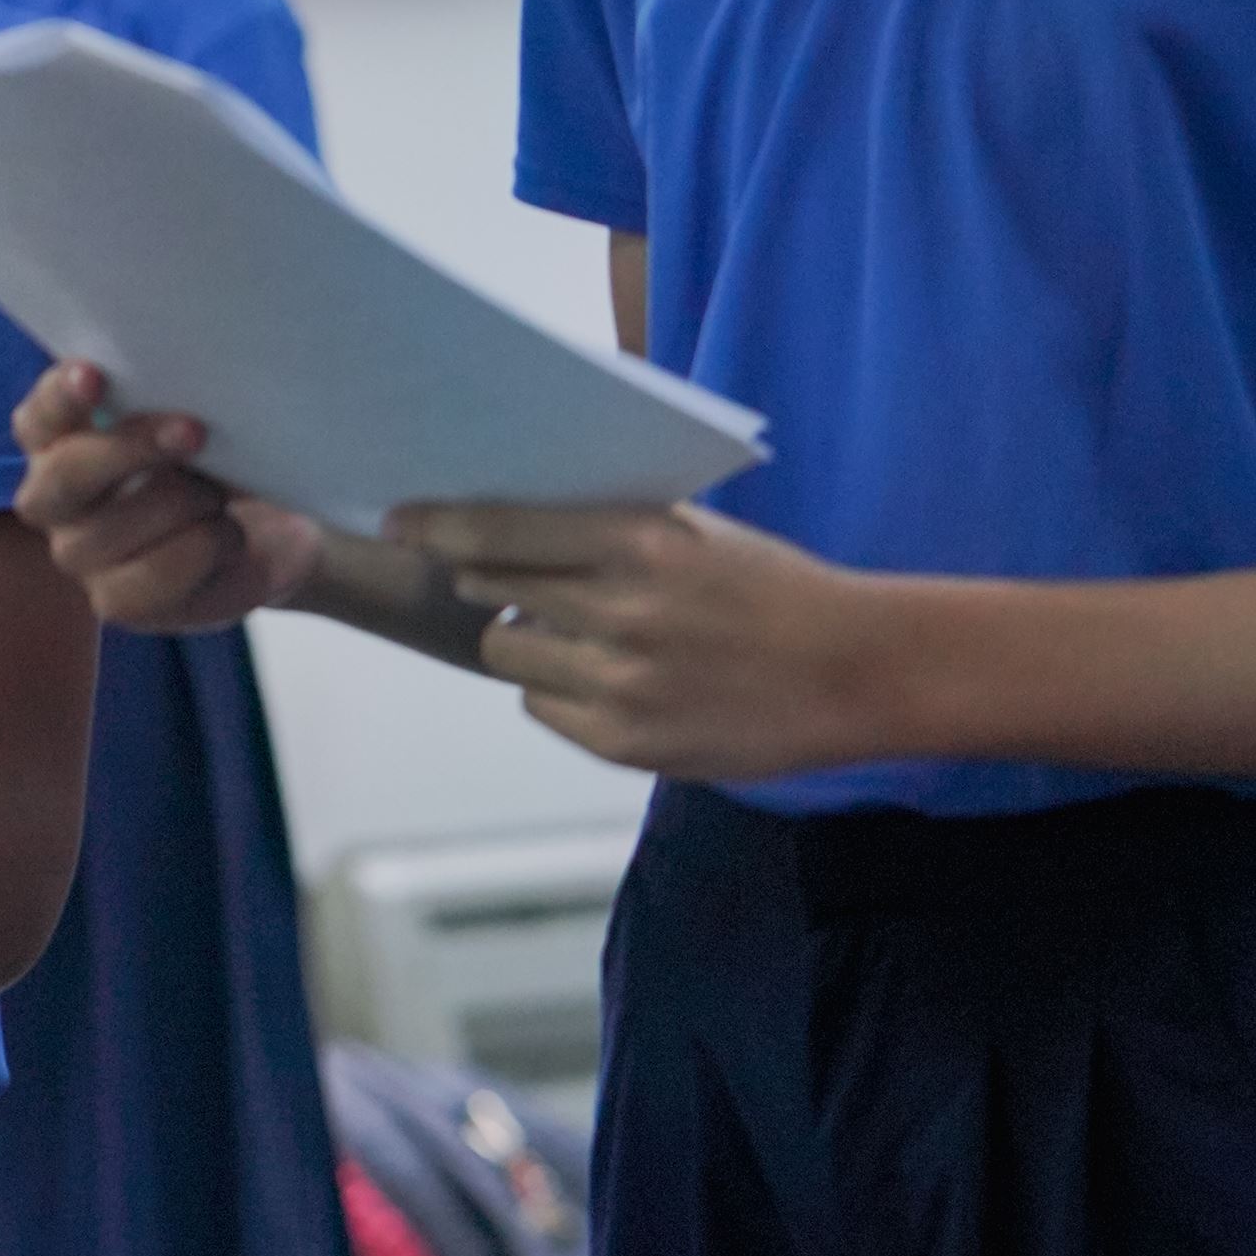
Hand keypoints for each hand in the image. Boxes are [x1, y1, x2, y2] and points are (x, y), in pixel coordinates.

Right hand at [10, 364, 319, 635]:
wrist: (270, 526)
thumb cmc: (219, 454)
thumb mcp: (199, 413)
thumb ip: (172, 397)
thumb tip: (181, 395)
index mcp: (57, 438)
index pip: (40, 416)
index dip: (60, 396)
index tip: (94, 375)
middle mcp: (53, 499)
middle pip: (64, 477)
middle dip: (132, 450)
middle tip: (194, 431)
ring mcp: (79, 556)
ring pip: (114, 529)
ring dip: (186, 502)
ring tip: (221, 495)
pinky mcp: (117, 603)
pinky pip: (158, 576)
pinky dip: (207, 548)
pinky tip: (227, 538)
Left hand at [393, 499, 913, 777]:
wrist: (854, 672)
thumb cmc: (771, 588)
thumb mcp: (696, 530)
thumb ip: (610, 522)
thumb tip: (508, 512)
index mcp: (642, 541)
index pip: (501, 528)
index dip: (439, 525)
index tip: (402, 522)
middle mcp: (624, 611)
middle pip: (493, 589)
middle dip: (489, 579)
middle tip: (497, 576)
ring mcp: (623, 683)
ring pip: (509, 650)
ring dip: (526, 636)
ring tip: (577, 632)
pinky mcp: (627, 743)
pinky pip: (543, 706)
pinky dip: (559, 689)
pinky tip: (607, 677)